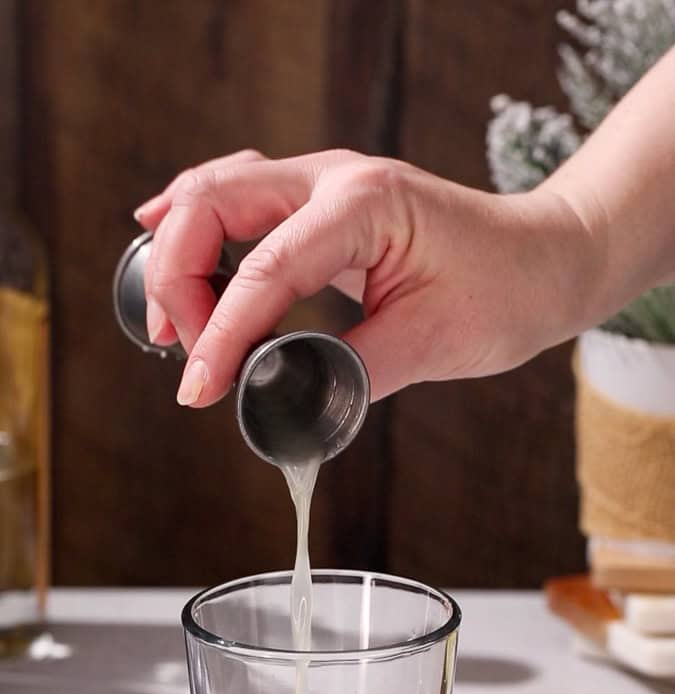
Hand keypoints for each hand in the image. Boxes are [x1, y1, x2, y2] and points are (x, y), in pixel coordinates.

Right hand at [135, 149, 598, 406]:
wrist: (543, 260)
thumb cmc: (505, 291)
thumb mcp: (435, 343)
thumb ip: (354, 372)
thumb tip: (284, 402)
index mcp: (366, 205)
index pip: (266, 269)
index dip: (223, 334)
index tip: (200, 390)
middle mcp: (334, 180)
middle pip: (212, 204)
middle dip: (178, 281)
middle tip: (183, 356)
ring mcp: (323, 184)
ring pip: (214, 193)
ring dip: (178, 254)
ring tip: (167, 323)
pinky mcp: (320, 206)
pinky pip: (236, 202)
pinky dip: (196, 228)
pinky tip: (166, 245)